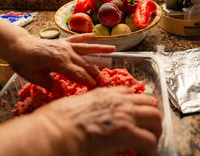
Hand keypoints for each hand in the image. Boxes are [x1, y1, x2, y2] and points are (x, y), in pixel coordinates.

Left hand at [9, 32, 114, 88]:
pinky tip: (94, 35)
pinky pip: (76, 39)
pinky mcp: (62, 41)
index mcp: (59, 63)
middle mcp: (66, 52)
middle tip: (108, 81)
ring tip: (113, 48)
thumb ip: (51, 84)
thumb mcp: (35, 78)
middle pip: (86, 64)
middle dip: (97, 73)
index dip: (89, 83)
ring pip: (86, 48)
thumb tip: (64, 90)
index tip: (98, 90)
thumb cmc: (25, 63)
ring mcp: (65, 45)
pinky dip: (85, 37)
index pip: (79, 75)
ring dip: (100, 49)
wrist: (19, 46)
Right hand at [35, 86, 161, 155]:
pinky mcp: (127, 132)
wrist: (56, 131)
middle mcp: (118, 101)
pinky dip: (151, 149)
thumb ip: (89, 106)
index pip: (129, 91)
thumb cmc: (58, 120)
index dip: (136, 101)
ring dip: (155, 130)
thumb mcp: (76, 105)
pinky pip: (150, 140)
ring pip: (154, 117)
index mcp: (105, 94)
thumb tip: (91, 114)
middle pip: (147, 102)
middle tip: (149, 127)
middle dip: (151, 115)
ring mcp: (124, 115)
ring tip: (151, 141)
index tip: (136, 110)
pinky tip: (145, 155)